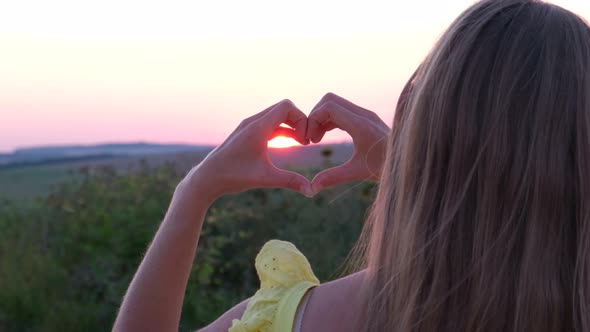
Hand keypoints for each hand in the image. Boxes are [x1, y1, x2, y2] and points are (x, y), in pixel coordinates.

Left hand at [187, 100, 313, 200]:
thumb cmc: (233, 177)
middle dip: (299, 121)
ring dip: (291, 126)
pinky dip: (282, 129)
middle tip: (307, 141)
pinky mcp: (247, 133)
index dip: (301, 119)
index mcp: (257, 128)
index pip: (286, 107)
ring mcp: (249, 126)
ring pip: (276, 115)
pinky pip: (270, 123)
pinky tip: (290, 144)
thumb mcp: (264, 179)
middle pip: (284, 108)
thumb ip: (289, 181)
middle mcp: (253, 122)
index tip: (305, 140)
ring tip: (302, 143)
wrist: (207, 178)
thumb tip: (311, 191)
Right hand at [307, 93, 389, 193]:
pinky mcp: (366, 118)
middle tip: (311, 139)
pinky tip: (325, 137)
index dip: (313, 120)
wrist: (410, 164)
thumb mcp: (357, 173)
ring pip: (335, 103)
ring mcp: (366, 115)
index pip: (328, 107)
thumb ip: (332, 177)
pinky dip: (330, 120)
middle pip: (329, 100)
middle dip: (315, 116)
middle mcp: (364, 115)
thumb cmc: (386, 169)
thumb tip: (311, 188)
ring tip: (316, 140)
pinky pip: (342, 110)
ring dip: (322, 118)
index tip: (310, 140)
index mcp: (361, 125)